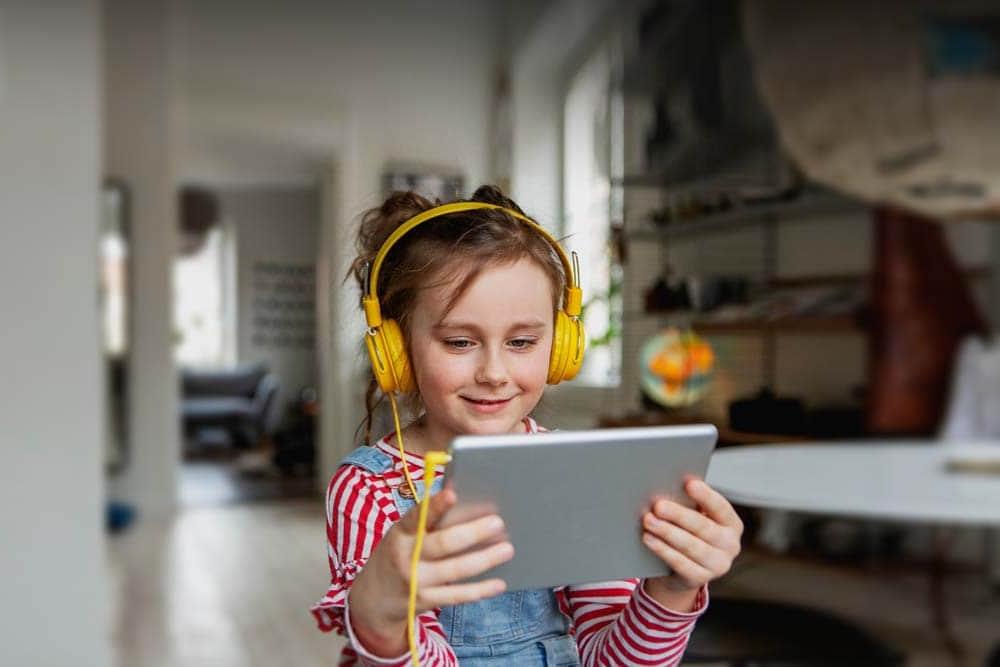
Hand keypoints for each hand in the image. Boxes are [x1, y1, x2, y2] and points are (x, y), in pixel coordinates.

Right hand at [348, 488, 513, 655]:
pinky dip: (480, 590)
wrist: (372, 598)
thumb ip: (425, 522)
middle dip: (472, 533)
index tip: (452, 494)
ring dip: (484, 560)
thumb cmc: (397, 554)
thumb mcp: (402, 535)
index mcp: (400, 534)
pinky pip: (457, 595)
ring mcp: (415, 581)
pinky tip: (499, 583)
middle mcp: (405, 557)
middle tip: (497, 522)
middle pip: (443, 544)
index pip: (417, 517)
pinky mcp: (425, 601)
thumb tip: (460, 498)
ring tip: (507, 549)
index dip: (435, 506)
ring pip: (455, 570)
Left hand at [641, 477, 742, 603]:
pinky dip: (662, 550)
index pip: (721, 508)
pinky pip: (680, 564)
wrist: (684, 569)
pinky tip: (649, 538)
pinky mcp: (700, 579)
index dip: (706, 496)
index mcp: (732, 524)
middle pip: (703, 527)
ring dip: (667, 532)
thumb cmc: (689, 532)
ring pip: (691, 546)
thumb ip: (688, 504)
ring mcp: (718, 565)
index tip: (689, 483)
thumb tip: (668, 488)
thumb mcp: (694, 517)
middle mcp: (730, 545)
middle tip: (658, 505)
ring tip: (649, 520)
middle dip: (679, 515)